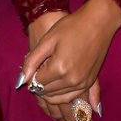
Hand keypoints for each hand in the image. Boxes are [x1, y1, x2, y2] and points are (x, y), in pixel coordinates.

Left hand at [21, 0, 120, 120]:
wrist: (99, 21)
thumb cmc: (72, 26)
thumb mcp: (48, 40)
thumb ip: (32, 61)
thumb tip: (21, 80)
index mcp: (59, 68)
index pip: (36, 83)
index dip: (31, 76)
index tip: (33, 66)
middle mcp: (72, 80)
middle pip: (47, 92)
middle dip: (39, 85)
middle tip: (40, 70)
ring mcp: (83, 83)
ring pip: (59, 98)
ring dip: (50, 92)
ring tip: (48, 76)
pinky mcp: (90, 82)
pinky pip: (72, 97)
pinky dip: (62, 95)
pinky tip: (58, 87)